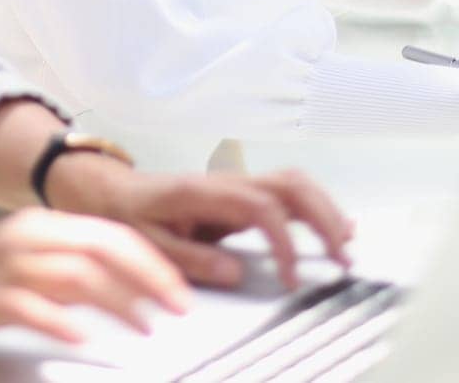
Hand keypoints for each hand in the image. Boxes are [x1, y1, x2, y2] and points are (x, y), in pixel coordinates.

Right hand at [0, 208, 190, 361]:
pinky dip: (62, 320)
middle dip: (150, 276)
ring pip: (77, 273)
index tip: (181, 290)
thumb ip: (67, 276)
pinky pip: (31, 305)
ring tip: (144, 328)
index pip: (111, 233)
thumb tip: (124, 290)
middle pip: (104, 245)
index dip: (153, 261)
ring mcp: (3, 265)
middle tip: (178, 308)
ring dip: (119, 302)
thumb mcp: (23, 272)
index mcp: (39, 225)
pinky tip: (83, 337)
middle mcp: (26, 236)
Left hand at [50, 158, 353, 291]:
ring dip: (325, 211)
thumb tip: (235, 272)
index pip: (262, 208)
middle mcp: (228, 182)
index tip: (290, 277)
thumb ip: (191, 257)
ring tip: (345, 246)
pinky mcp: (241, 194)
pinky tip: (334, 227)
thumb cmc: (129, 214)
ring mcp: (237, 184)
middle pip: (291, 185)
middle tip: (341, 258)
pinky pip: (287, 193)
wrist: (113, 191)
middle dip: (323, 218)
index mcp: (206, 192)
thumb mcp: (148, 242)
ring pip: (294, 184)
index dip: (284, 242)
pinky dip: (315, 207)